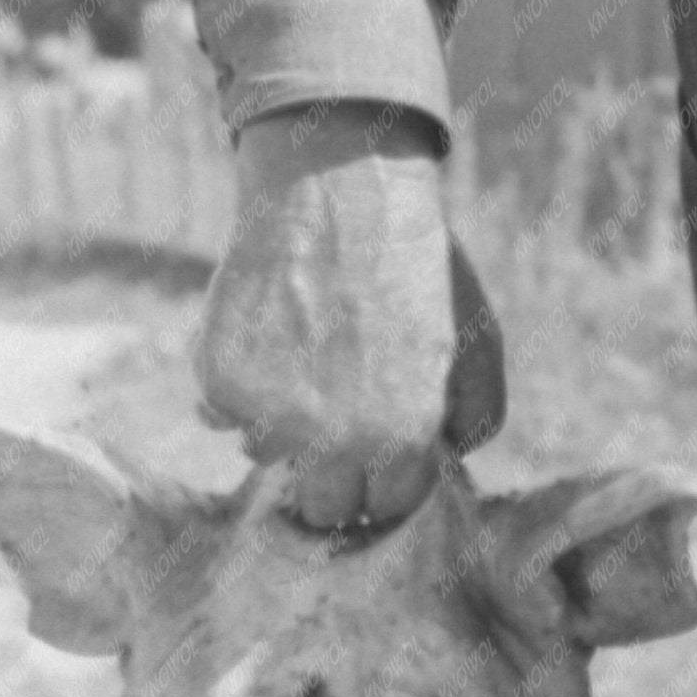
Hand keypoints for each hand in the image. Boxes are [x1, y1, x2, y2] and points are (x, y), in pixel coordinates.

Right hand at [196, 100, 506, 529]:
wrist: (338, 189)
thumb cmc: (413, 262)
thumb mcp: (476, 339)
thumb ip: (476, 415)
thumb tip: (446, 461)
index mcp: (403, 436)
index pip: (386, 507)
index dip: (384, 478)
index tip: (376, 452)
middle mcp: (334, 440)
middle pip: (323, 506)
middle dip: (332, 470)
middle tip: (334, 415)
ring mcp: (270, 416)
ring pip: (264, 458)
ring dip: (279, 425)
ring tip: (303, 357)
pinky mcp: (219, 384)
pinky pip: (219, 417)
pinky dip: (235, 388)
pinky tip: (265, 337)